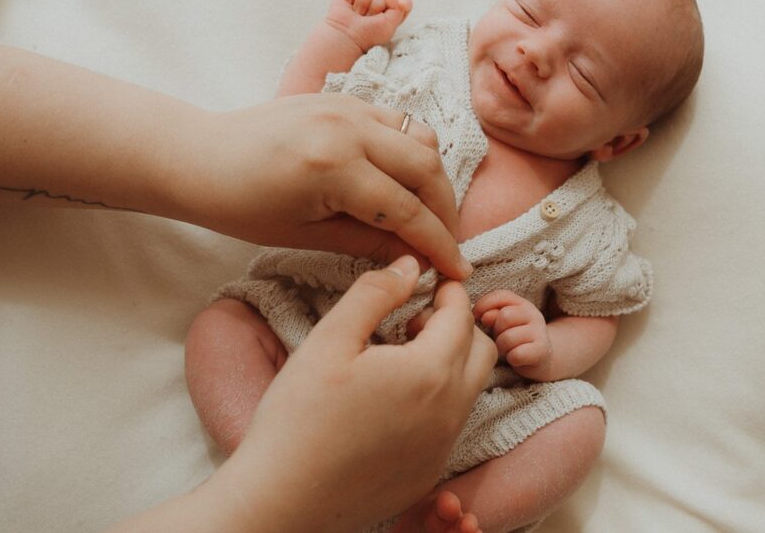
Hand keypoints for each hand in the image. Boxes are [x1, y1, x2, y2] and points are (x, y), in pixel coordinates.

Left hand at [182, 92, 470, 278]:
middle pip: (427, 168)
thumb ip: (368, 244)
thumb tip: (417, 261)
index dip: (438, 244)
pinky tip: (405, 181)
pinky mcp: (346, 99)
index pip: (407, 210)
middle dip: (446, 211)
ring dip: (434, 178)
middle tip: (447, 244)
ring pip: (421, 139)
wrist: (200, 156)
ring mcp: (349, 107)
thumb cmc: (241, 204)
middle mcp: (349, 128)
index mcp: (334, 168)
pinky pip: (399, 122)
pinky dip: (413, 151)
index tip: (458, 271)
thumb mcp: (304, 235)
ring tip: (430, 214)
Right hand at [209, 256, 497, 531]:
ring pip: (469, 389)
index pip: (461, 315)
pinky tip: (391, 401)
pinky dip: (437, 401)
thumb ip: (375, 293)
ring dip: (450, 363)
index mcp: (430, 372)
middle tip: (415, 320)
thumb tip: (411, 265)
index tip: (430, 282)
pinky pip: (450, 425)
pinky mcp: (429, 473)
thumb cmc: (299, 417)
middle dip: (458, 326)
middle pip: (482, 351)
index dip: (449, 291)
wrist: (282, 499)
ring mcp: (443, 447)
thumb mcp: (330, 339)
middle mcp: (449, 411)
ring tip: (399, 358)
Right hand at [325, 0, 412, 51]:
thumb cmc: (368, 35)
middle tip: (368, 18)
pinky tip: (348, 2)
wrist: (346, 36)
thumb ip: (397, 9)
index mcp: (392, 14)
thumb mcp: (389, 26)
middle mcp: (379, 3)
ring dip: (362, 2)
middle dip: (376, 6)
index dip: (403, 2)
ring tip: (357, 13)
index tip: (401, 5)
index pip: (405, 2)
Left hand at [473, 290, 552, 378]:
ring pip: (508, 338)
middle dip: (496, 331)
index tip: (478, 318)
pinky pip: (516, 354)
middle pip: (504, 317)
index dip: (484, 305)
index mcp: (522, 304)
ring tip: (506, 350)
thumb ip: (492, 315)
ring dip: (502, 348)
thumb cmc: (515, 339)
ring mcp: (540, 332)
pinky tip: (515, 359)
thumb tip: (485, 317)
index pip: (502, 296)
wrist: (542, 358)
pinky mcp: (542, 350)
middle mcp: (534, 314)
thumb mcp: (502, 324)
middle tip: (499, 339)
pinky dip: (511, 359)